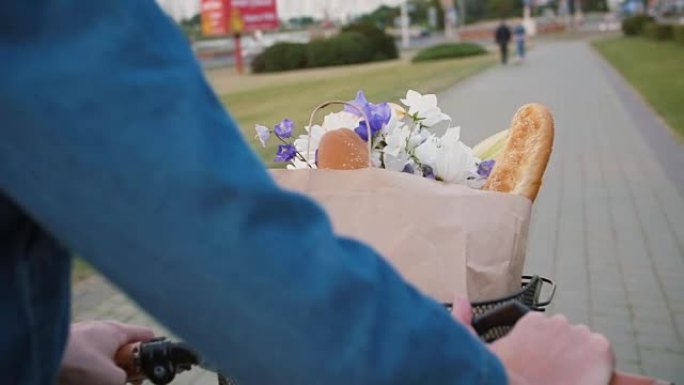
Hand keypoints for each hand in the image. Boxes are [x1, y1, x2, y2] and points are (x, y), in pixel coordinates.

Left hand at [58, 320, 153, 384]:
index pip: (146, 335)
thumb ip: (125, 380)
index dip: (152, 352)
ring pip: (104, 354)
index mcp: (117, 331)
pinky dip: (87, 369)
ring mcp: (83, 336)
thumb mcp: (111, 379)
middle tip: (123, 380)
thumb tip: (121, 381)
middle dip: (126, 365)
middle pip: (124, 347)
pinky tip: (83, 378)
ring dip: (105, 369)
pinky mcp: (68, 345)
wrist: (39, 356)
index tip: (148, 369)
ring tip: (98, 380)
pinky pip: (86, 357)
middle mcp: (101, 329)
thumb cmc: (78, 363)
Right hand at [450, 297, 614, 384]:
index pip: (544, 331)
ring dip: (579, 359)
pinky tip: (583, 378)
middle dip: (560, 352)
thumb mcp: (483, 352)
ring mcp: (581, 335)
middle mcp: (557, 321)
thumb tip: (460, 298)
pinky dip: (598, 366)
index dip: (541, 351)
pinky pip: (604, 355)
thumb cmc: (509, 376)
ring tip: (567, 378)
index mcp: (532, 321)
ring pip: (584, 345)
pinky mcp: (600, 349)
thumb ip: (465, 322)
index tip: (538, 366)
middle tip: (552, 375)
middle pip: (565, 337)